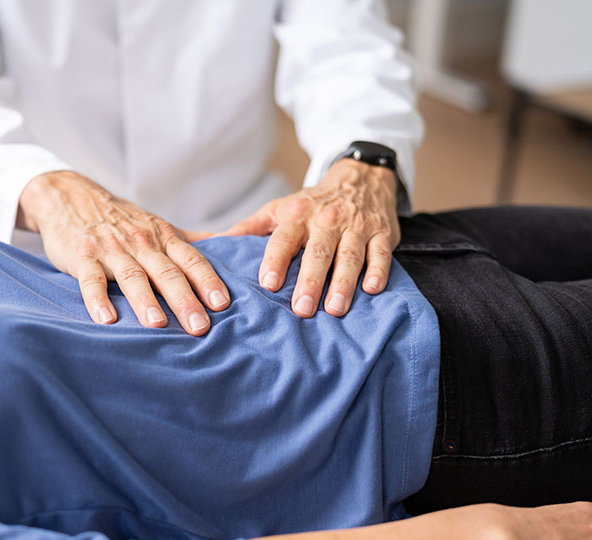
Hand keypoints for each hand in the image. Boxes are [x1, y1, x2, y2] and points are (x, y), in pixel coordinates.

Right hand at [17, 171, 229, 335]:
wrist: (69, 197)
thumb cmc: (119, 219)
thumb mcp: (156, 225)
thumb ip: (190, 240)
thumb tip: (234, 245)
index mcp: (162, 237)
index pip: (191, 260)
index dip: (207, 281)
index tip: (223, 304)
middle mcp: (140, 243)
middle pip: (167, 272)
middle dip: (185, 300)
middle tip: (200, 327)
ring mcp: (111, 249)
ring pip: (132, 276)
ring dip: (145, 301)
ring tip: (158, 325)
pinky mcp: (82, 256)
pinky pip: (91, 280)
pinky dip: (97, 299)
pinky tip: (106, 319)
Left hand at [227, 159, 398, 317]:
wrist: (361, 177)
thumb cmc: (312, 203)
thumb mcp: (278, 209)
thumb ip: (248, 229)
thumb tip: (209, 243)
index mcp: (297, 216)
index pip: (283, 239)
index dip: (275, 260)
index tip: (267, 284)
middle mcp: (327, 221)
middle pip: (317, 253)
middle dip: (309, 281)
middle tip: (301, 310)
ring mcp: (356, 227)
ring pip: (350, 256)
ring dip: (343, 283)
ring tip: (335, 309)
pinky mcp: (382, 233)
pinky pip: (381, 253)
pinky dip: (378, 271)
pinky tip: (372, 289)